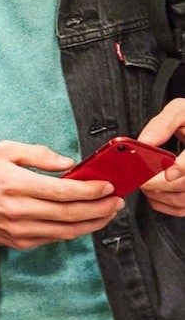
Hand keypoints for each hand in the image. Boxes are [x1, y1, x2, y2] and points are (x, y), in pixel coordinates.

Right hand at [0, 140, 121, 248]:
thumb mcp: (5, 151)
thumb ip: (38, 154)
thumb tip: (68, 164)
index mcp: (15, 183)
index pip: (63, 191)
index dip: (90, 190)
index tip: (106, 186)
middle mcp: (18, 209)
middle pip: (70, 213)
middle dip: (99, 207)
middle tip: (115, 201)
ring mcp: (19, 228)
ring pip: (67, 230)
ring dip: (93, 223)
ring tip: (107, 213)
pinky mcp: (19, 241)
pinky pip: (54, 238)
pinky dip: (74, 231)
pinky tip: (84, 222)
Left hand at [138, 98, 184, 215]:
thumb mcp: (182, 111)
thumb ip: (163, 124)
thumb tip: (145, 141)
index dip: (181, 169)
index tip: (166, 172)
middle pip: (184, 186)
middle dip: (157, 183)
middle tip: (139, 176)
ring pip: (182, 201)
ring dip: (157, 195)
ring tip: (144, 181)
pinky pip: (180, 209)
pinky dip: (162, 204)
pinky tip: (154, 190)